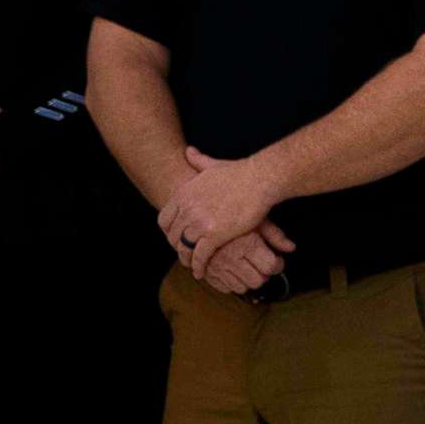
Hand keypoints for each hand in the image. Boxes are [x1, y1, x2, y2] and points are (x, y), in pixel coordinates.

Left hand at [161, 147, 285, 260]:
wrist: (260, 179)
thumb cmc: (240, 172)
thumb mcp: (213, 165)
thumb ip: (197, 161)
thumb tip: (188, 151)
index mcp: (183, 195)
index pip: (164, 220)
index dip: (169, 231)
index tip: (176, 237)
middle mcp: (187, 210)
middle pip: (173, 236)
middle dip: (177, 247)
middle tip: (184, 254)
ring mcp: (199, 223)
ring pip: (185, 248)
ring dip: (187, 259)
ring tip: (192, 266)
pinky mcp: (214, 235)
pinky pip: (200, 256)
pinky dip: (199, 266)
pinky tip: (200, 272)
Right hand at [194, 222, 295, 295]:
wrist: (200, 214)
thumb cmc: (233, 214)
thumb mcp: (257, 219)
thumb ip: (275, 235)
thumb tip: (291, 248)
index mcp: (247, 245)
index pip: (271, 267)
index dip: (278, 264)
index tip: (276, 260)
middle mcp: (232, 258)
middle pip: (258, 281)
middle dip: (264, 274)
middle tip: (263, 264)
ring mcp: (217, 267)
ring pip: (241, 287)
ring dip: (248, 280)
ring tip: (248, 266)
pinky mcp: (206, 272)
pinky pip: (224, 288)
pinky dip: (231, 283)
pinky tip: (234, 270)